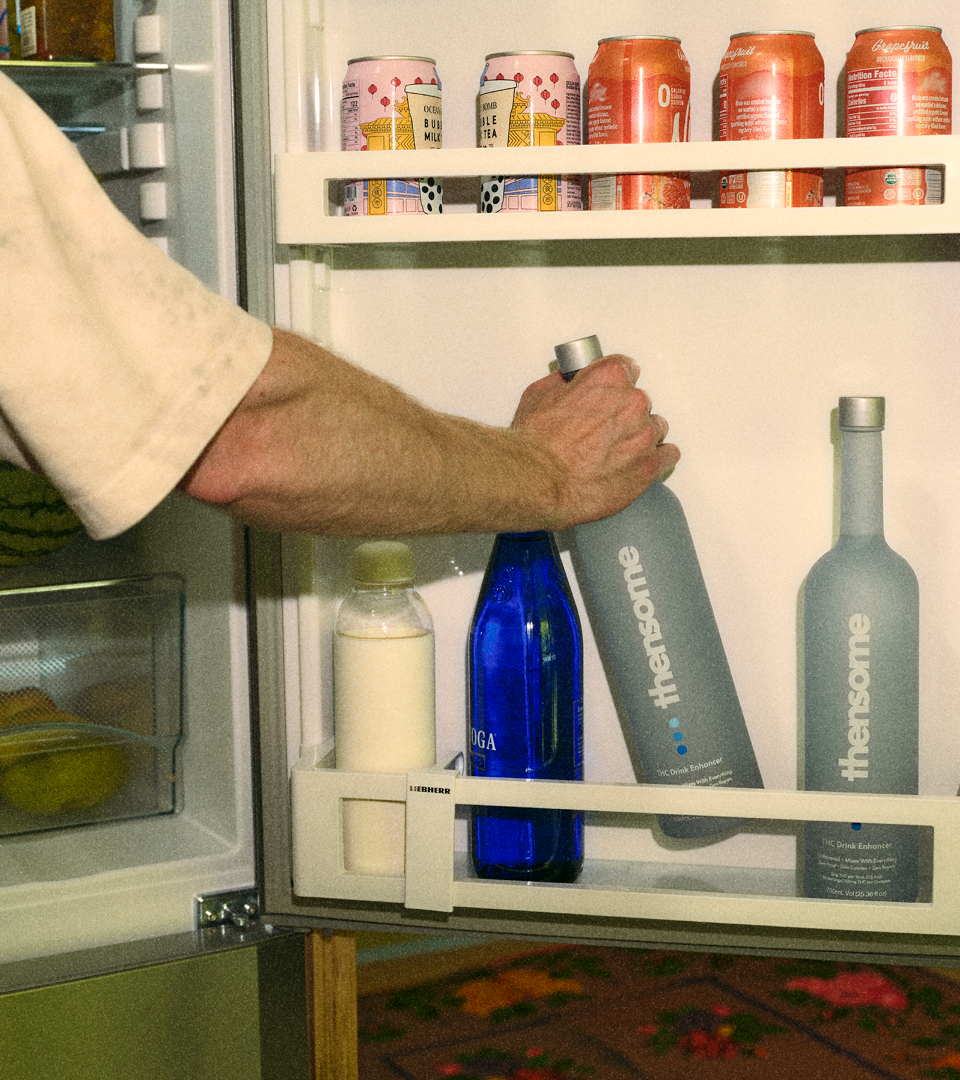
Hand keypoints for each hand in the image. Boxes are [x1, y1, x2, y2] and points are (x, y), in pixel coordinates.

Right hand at [508, 354, 679, 529]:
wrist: (536, 483)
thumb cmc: (535, 444)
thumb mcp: (538, 396)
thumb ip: (562, 385)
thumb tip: (567, 384)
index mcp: (609, 378)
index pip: (626, 369)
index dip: (614, 385)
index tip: (609, 394)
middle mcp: (632, 402)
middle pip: (640, 402)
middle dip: (623, 415)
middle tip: (602, 431)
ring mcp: (643, 436)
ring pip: (654, 428)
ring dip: (639, 437)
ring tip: (617, 451)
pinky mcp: (649, 467)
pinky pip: (668, 455)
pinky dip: (655, 459)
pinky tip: (640, 463)